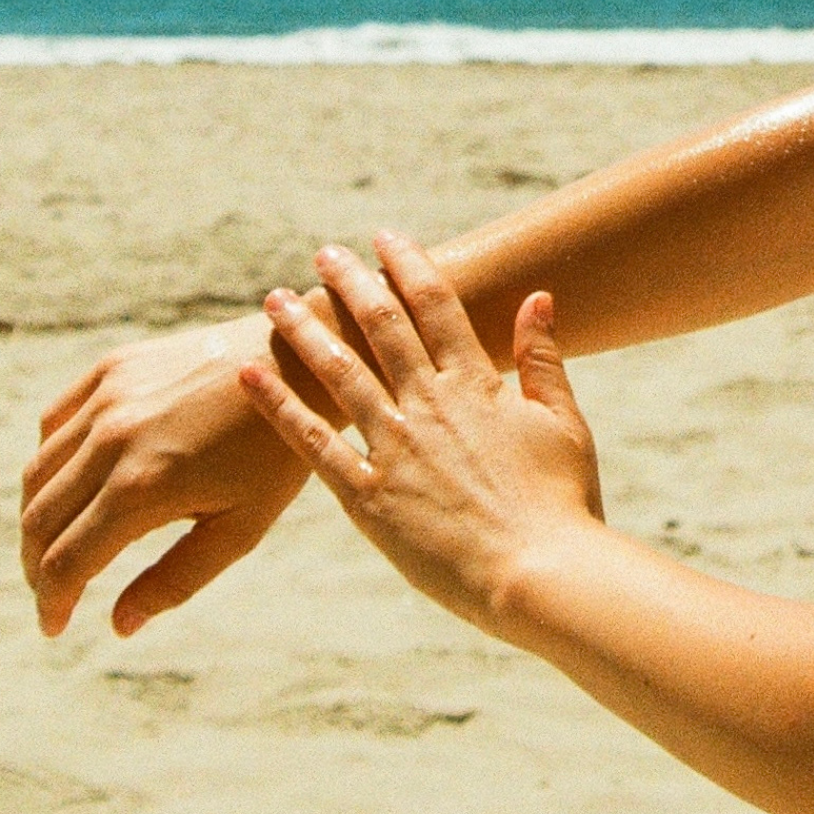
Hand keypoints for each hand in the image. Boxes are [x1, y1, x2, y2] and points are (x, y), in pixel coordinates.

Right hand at [21, 315, 312, 636]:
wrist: (295, 365)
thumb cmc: (275, 454)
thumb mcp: (240, 527)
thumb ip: (176, 578)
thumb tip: (118, 624)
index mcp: (142, 487)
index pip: (66, 561)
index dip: (52, 603)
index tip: (54, 627)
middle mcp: (112, 438)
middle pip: (39, 519)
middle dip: (37, 567)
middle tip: (53, 593)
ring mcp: (109, 396)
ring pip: (39, 470)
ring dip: (37, 516)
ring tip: (59, 544)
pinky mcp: (113, 366)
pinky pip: (55, 422)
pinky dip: (50, 460)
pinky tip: (72, 483)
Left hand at [239, 232, 602, 640]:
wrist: (542, 576)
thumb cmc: (563, 502)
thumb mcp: (564, 422)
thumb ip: (542, 359)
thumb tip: (538, 297)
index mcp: (476, 385)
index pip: (434, 305)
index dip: (407, 264)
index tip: (384, 238)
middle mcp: (429, 404)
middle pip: (381, 327)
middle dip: (350, 284)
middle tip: (324, 254)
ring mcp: (396, 449)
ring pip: (339, 374)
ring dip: (305, 330)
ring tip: (275, 299)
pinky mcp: (369, 499)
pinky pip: (314, 445)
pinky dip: (278, 406)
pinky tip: (249, 374)